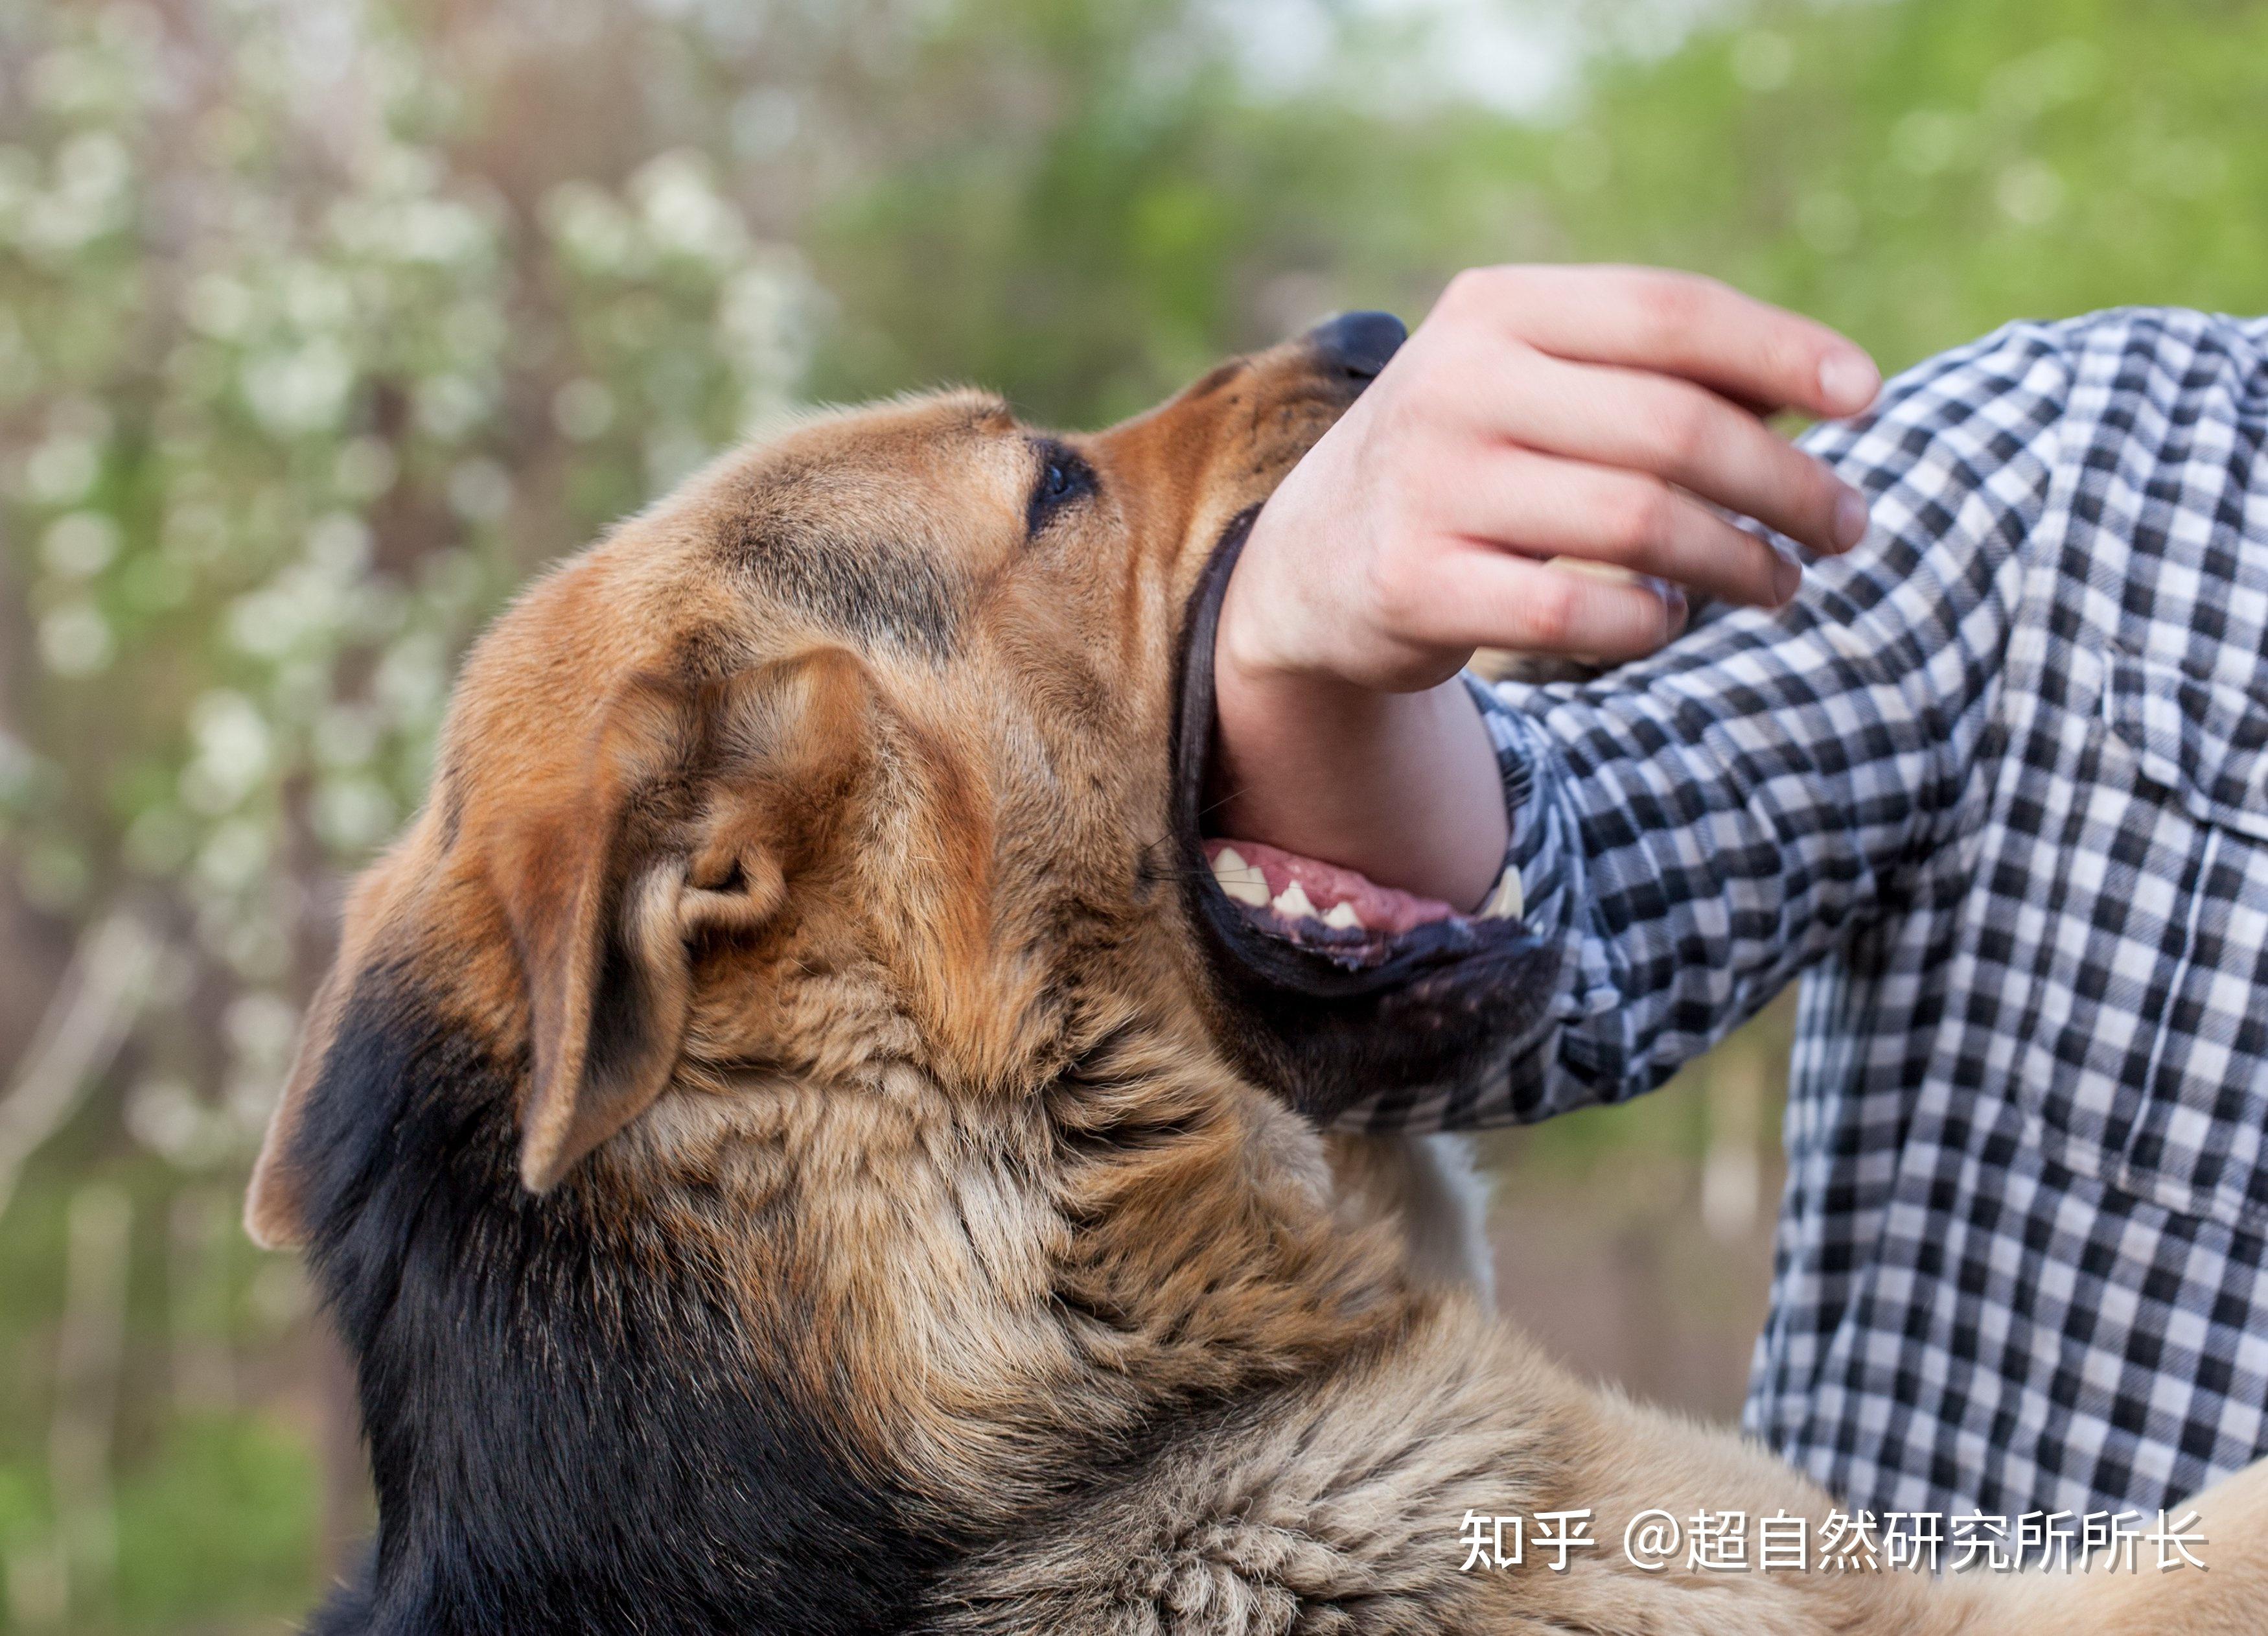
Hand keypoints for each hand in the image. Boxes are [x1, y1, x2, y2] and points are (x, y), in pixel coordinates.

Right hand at [1212, 266, 1880, 909]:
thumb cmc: (1471, 460)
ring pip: (1641, 524)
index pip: (1669, 313)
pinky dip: (1650, 622)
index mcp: (1497, 309)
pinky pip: (1580, 612)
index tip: (1867, 399)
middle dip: (1786, 483)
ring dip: (1740, 563)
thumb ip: (1654, 374)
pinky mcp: (1415, 585)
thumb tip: (1822, 393)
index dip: (1783, 350)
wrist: (1311, 561)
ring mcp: (1431, 487)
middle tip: (1846, 527)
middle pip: (1673, 428)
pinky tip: (1670, 619)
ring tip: (1781, 584)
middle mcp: (1456, 385)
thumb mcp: (1537, 384)